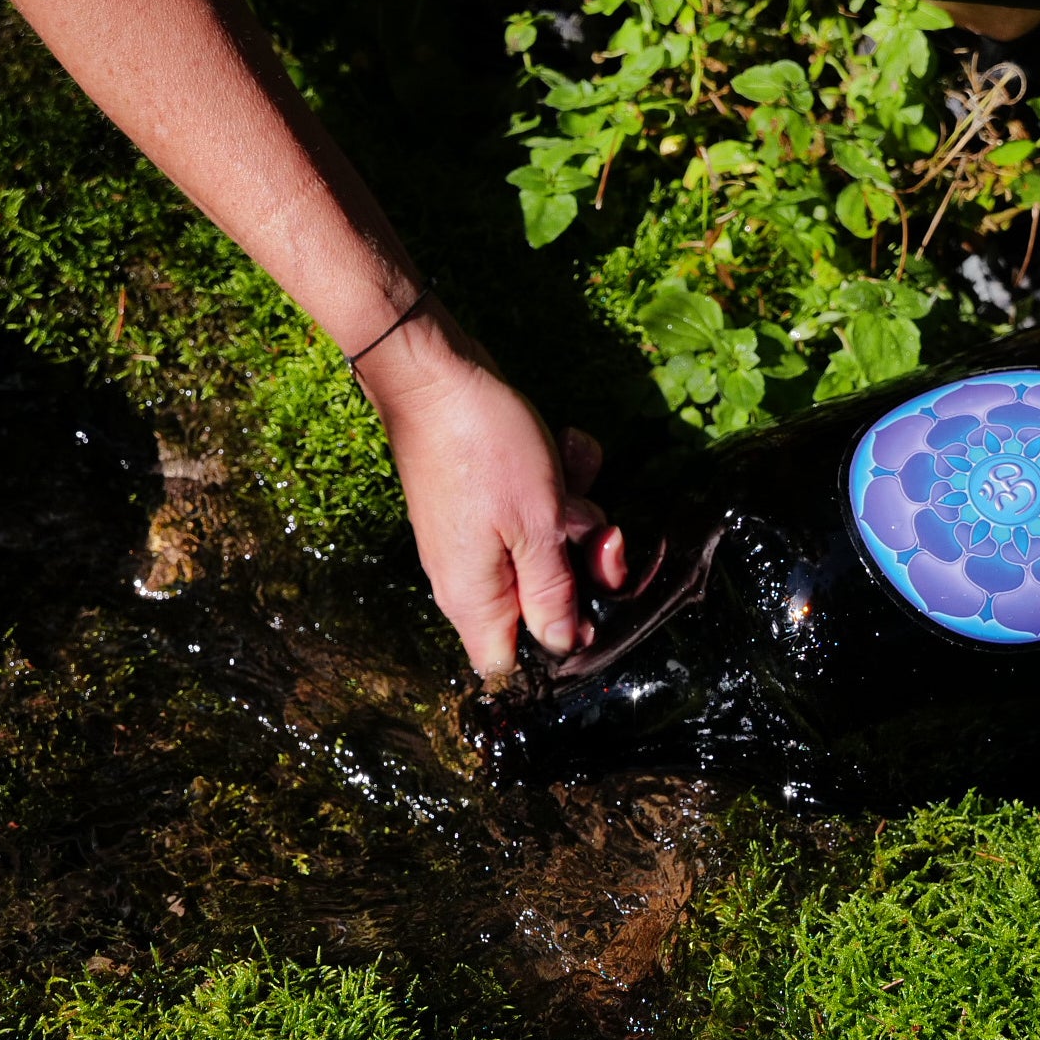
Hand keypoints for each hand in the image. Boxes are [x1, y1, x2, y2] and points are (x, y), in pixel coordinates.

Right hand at [375, 331, 626, 676]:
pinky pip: (534, 510)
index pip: (510, 665)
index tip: (593, 613)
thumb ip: (554, 592)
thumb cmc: (484, 451)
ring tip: (573, 471)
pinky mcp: (486, 503)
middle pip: (541, 604)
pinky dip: (557, 481)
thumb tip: (562, 645)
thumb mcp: (538, 527)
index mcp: (475, 600)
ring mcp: (477, 539)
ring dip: (577, 510)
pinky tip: (564, 446)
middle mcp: (470, 578)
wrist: (436, 375)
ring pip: (547, 548)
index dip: (557, 646)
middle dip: (584, 565)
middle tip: (603, 531)